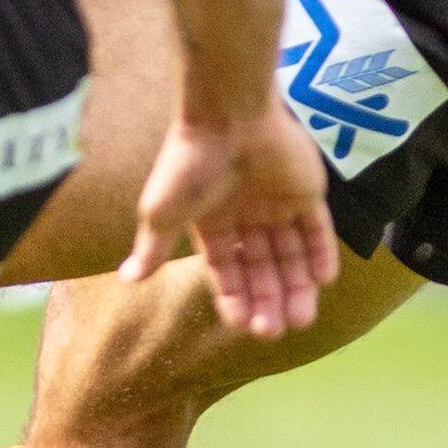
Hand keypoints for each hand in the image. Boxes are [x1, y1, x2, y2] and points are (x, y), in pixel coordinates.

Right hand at [122, 105, 338, 338]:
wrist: (230, 116)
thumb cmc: (190, 164)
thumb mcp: (163, 210)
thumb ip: (152, 247)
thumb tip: (125, 280)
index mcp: (212, 221)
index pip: (226, 268)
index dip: (234, 297)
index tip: (242, 326)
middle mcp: (246, 216)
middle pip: (262, 267)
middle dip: (267, 299)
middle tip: (274, 331)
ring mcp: (278, 204)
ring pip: (291, 254)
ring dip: (297, 287)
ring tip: (301, 319)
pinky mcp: (306, 192)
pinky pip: (318, 230)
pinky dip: (322, 254)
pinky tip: (323, 281)